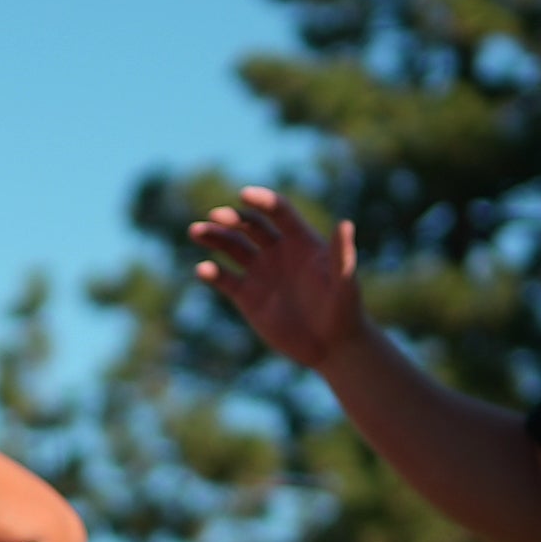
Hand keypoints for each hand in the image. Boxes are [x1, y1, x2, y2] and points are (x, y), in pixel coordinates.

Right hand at [190, 187, 364, 369]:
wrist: (331, 346)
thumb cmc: (344, 311)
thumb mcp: (345, 283)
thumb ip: (342, 255)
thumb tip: (345, 224)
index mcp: (301, 241)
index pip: (278, 212)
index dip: (261, 201)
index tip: (244, 195)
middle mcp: (278, 251)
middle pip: (250, 225)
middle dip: (231, 218)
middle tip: (214, 216)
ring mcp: (261, 272)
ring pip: (232, 247)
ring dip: (214, 237)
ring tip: (196, 231)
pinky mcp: (247, 296)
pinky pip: (224, 279)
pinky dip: (212, 273)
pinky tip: (203, 270)